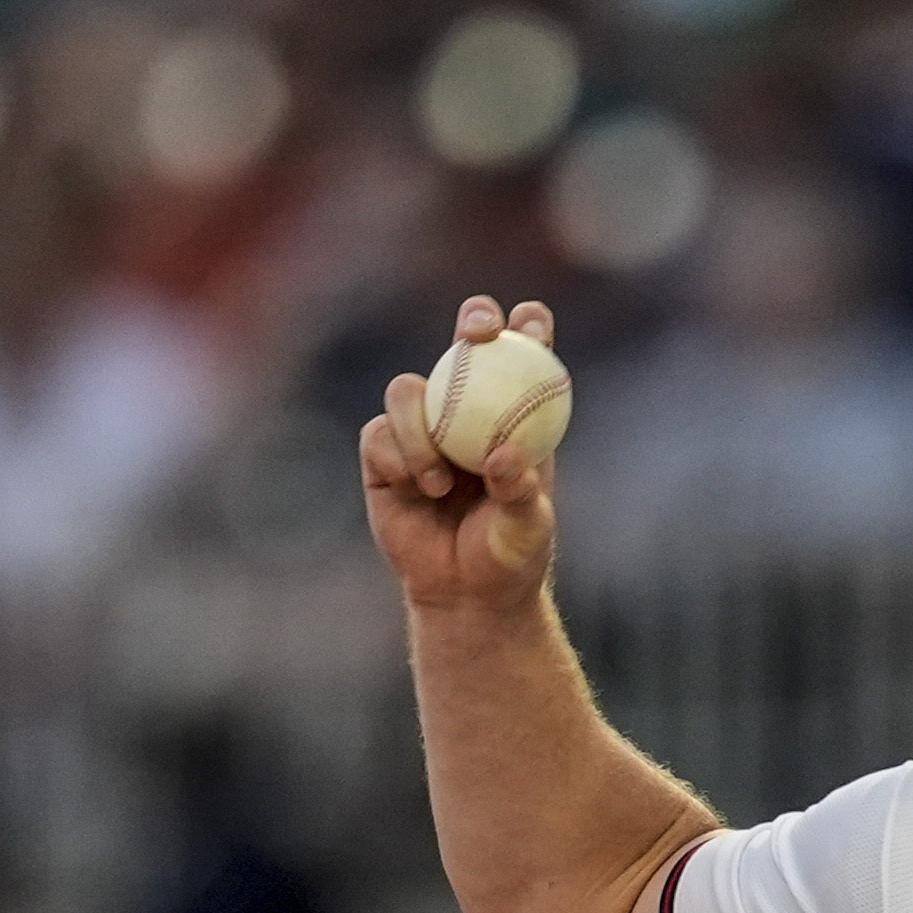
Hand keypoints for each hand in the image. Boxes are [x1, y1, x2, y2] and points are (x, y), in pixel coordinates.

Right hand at [361, 297, 558, 607]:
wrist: (466, 594)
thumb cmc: (510, 555)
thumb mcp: (528, 527)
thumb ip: (519, 490)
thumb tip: (501, 455)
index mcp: (515, 419)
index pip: (525, 360)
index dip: (528, 329)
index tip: (532, 317)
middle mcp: (467, 412)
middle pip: (464, 346)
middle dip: (473, 322)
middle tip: (477, 332)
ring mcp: (422, 430)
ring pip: (408, 390)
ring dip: (421, 427)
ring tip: (440, 482)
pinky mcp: (384, 456)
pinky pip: (379, 434)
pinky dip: (399, 457)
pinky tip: (416, 487)